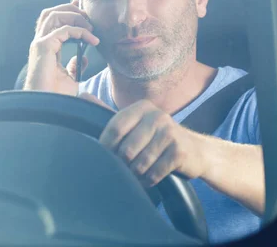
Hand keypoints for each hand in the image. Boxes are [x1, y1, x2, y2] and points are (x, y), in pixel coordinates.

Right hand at [24, 0, 99, 95]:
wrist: (50, 105)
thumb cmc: (57, 95)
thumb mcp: (71, 78)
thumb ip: (75, 65)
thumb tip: (84, 57)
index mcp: (46, 47)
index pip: (53, 21)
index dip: (68, 11)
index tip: (83, 9)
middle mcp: (40, 42)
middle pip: (51, 13)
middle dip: (71, 9)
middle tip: (89, 16)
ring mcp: (40, 43)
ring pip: (54, 15)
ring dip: (75, 17)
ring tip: (91, 28)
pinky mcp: (43, 47)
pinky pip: (64, 30)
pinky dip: (81, 31)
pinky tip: (93, 40)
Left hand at [79, 93, 208, 185]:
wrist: (195, 150)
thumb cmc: (157, 138)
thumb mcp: (135, 123)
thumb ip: (108, 113)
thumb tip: (82, 95)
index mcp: (142, 107)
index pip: (114, 129)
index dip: (107, 148)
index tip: (108, 157)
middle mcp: (157, 116)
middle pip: (126, 150)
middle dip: (124, 165)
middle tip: (128, 167)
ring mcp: (170, 133)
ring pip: (140, 164)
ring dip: (137, 174)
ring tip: (140, 172)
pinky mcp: (179, 151)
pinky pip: (154, 173)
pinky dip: (149, 180)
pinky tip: (152, 176)